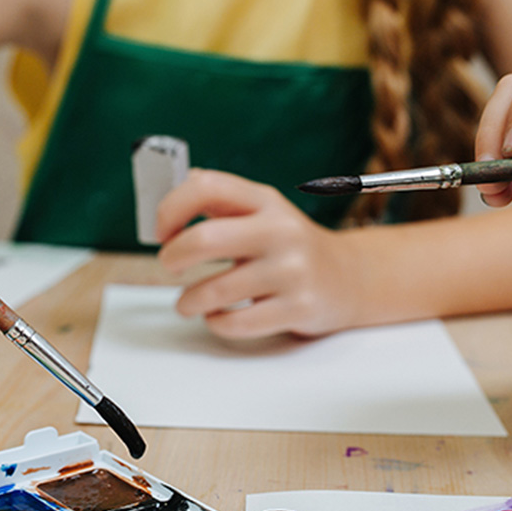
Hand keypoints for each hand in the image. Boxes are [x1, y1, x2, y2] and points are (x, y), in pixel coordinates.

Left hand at [155, 169, 357, 338]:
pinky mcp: (298, 308)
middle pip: (203, 239)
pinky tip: (219, 317)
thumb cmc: (289, 246)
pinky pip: (235, 323)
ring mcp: (292, 270)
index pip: (206, 187)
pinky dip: (216, 323)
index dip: (171, 208)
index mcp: (265, 200)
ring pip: (215, 291)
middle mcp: (280, 230)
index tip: (162, 231)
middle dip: (172, 257)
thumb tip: (171, 189)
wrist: (349, 278)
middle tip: (170, 266)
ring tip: (189, 302)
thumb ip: (220, 200)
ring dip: (188, 301)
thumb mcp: (262, 212)